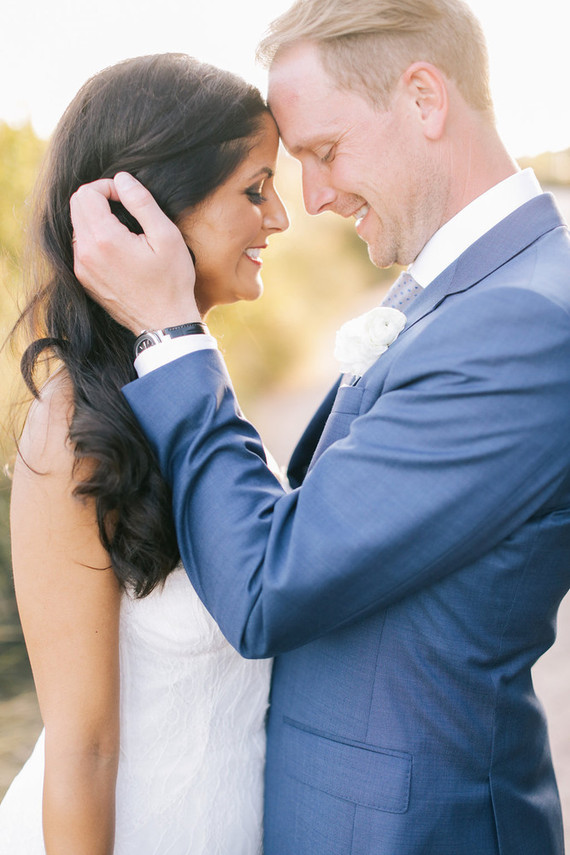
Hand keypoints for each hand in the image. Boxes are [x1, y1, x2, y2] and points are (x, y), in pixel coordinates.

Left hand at [70, 173, 200, 332]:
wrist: (165, 324)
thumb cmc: (171, 281)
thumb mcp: (166, 236)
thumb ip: (142, 202)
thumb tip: (122, 179)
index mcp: (104, 240)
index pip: (87, 193)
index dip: (109, 187)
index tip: (129, 199)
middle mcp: (86, 254)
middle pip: (76, 206)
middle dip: (100, 199)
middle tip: (128, 210)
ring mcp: (82, 269)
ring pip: (78, 226)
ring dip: (98, 219)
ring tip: (127, 231)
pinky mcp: (85, 280)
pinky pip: (81, 247)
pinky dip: (96, 239)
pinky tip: (120, 249)